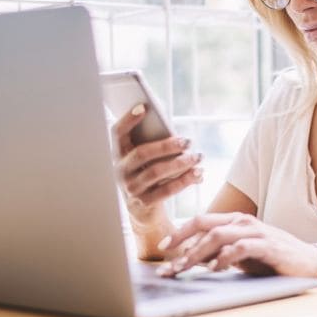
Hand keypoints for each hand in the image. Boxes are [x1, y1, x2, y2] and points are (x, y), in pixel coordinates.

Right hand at [111, 104, 202, 225]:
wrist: (143, 209)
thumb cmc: (148, 173)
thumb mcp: (147, 158)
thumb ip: (154, 143)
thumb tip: (174, 132)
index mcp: (119, 153)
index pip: (117, 133)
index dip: (128, 119)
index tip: (144, 107)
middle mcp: (121, 170)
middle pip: (141, 154)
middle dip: (166, 145)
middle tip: (187, 140)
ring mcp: (131, 188)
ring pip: (156, 172)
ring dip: (180, 163)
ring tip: (197, 156)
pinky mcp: (144, 203)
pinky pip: (167, 190)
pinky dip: (185, 180)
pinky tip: (198, 173)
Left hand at [159, 212, 316, 277]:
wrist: (310, 263)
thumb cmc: (272, 259)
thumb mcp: (240, 256)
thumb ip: (218, 253)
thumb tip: (188, 260)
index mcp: (234, 221)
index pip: (200, 221)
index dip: (179, 232)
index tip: (162, 247)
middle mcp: (243, 222)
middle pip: (204, 226)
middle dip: (182, 243)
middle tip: (168, 262)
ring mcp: (256, 232)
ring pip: (218, 236)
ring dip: (198, 253)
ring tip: (184, 268)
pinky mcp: (268, 245)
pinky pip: (241, 248)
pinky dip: (225, 257)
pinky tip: (215, 269)